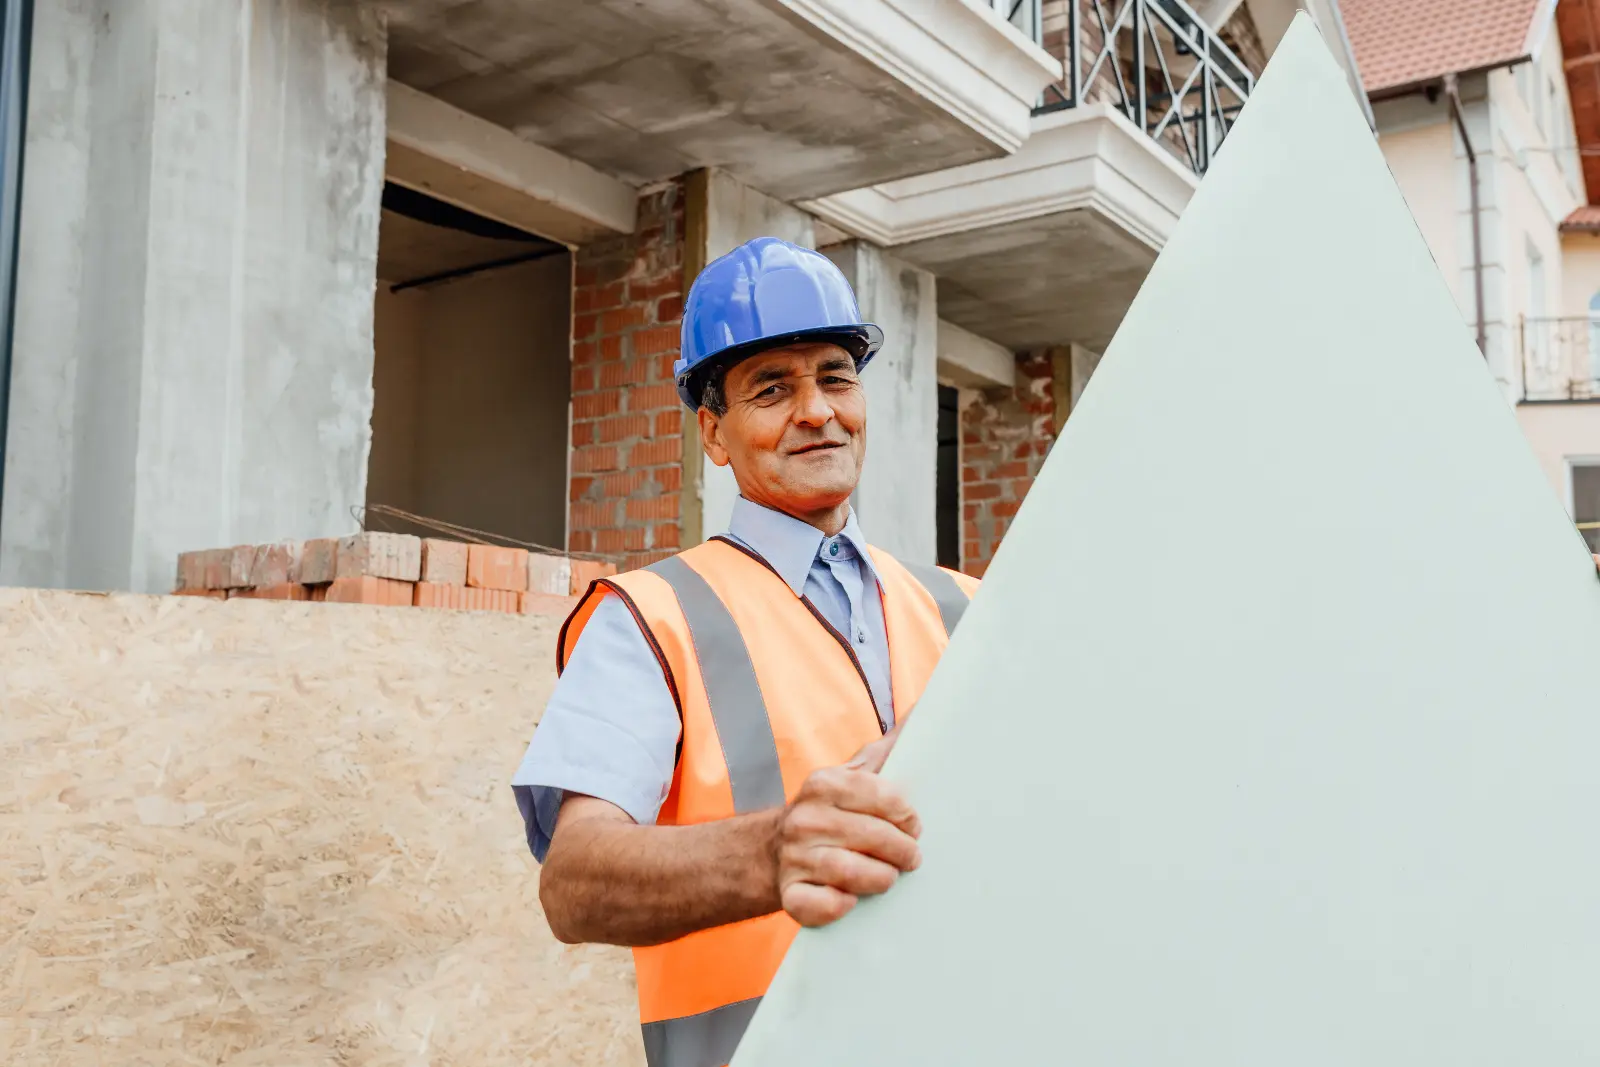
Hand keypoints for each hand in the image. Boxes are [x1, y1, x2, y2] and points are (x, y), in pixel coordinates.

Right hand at [772, 723, 921, 926]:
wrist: (770, 853)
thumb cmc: (828, 812)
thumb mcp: (851, 776)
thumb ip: (886, 750)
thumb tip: (923, 712)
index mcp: (823, 784)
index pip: (879, 795)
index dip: (905, 814)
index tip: (913, 825)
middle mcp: (804, 819)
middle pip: (871, 837)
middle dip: (902, 851)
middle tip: (911, 857)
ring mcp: (794, 858)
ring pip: (849, 872)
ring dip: (880, 879)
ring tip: (888, 877)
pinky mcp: (789, 895)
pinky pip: (821, 906)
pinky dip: (841, 906)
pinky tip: (851, 900)